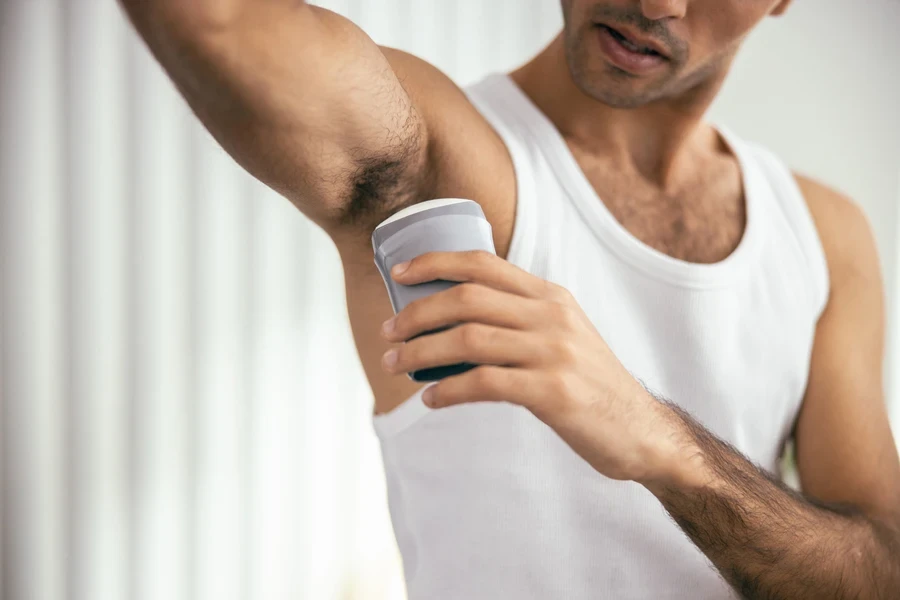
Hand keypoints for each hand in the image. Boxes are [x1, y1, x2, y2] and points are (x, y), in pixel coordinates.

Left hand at [379, 250, 694, 485]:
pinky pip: (484, 383)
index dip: (434, 262)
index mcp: (551, 296)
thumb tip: (454, 320)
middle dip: (417, 313)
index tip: (398, 273)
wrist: (639, 430)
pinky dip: (448, 390)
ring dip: (420, 351)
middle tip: (388, 332)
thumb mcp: (563, 335)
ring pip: (468, 339)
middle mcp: (552, 316)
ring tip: (394, 364)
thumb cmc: (589, 383)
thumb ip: (521, 319)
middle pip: (467, 299)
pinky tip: (432, 399)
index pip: (483, 264)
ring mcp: (554, 352)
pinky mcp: (553, 392)